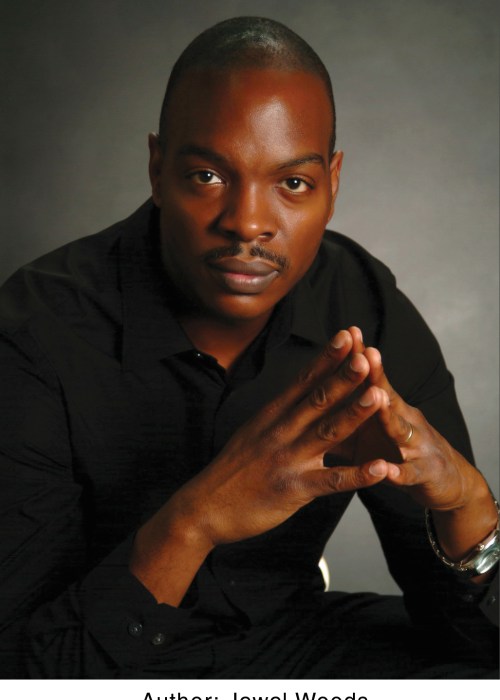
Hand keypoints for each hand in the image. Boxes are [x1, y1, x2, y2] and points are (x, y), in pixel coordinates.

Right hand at [161, 329, 394, 549]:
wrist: (204, 507)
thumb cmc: (232, 470)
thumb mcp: (253, 432)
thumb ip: (280, 414)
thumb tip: (301, 393)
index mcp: (271, 416)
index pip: (303, 380)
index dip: (326, 358)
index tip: (346, 336)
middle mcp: (280, 432)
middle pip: (318, 399)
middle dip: (345, 376)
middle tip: (368, 354)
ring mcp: (288, 459)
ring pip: (328, 432)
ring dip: (355, 413)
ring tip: (380, 395)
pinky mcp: (294, 489)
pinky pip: (332, 481)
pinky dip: (358, 475)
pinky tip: (382, 468)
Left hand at [352, 332, 497, 563]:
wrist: (445, 481)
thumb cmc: (399, 450)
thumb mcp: (372, 429)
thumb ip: (345, 414)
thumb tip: (311, 398)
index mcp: (388, 408)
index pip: (371, 378)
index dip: (360, 357)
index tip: (347, 332)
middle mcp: (405, 420)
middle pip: (388, 394)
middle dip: (376, 375)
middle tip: (365, 353)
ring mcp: (416, 446)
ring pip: (401, 429)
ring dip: (389, 414)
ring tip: (378, 398)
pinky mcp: (424, 475)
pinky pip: (409, 474)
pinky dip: (399, 472)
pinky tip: (388, 471)